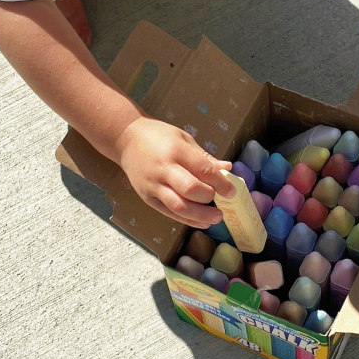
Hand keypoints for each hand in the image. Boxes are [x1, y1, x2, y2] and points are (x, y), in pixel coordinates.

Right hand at [114, 115, 234, 227]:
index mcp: (176, 151)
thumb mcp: (184, 139)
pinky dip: (187, 220)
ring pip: (179, 206)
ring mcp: (153, 185)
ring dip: (201, 215)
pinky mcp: (147, 197)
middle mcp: (164, 169)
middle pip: (191, 190)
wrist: (125, 139)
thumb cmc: (159, 136)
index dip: (221, 183)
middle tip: (223, 201)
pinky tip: (201, 222)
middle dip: (210, 198)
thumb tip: (228, 169)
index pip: (202, 170)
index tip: (232, 191)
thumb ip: (205, 158)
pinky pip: (169, 212)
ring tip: (216, 217)